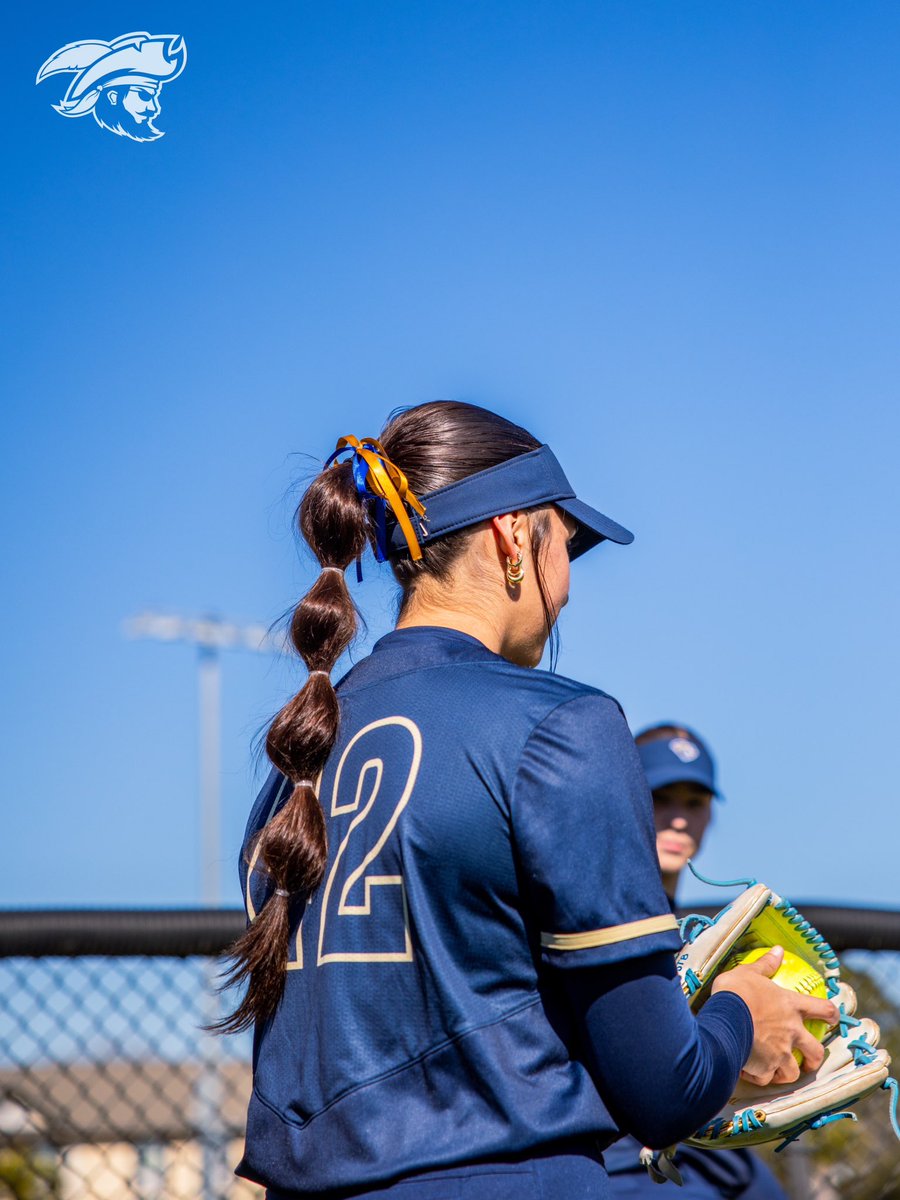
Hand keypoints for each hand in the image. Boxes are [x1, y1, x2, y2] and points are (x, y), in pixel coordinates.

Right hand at [711, 945, 838, 1086]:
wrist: (724, 1018)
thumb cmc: (736, 992)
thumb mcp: (749, 972)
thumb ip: (766, 964)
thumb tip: (779, 950)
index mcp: (791, 1007)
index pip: (823, 1009)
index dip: (831, 1014)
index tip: (832, 1018)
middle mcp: (791, 1032)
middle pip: (816, 1052)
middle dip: (815, 1059)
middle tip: (808, 1061)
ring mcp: (780, 1053)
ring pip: (793, 1073)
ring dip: (786, 1073)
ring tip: (775, 1071)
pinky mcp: (765, 1069)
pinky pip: (765, 1079)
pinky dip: (758, 1077)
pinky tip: (748, 1072)